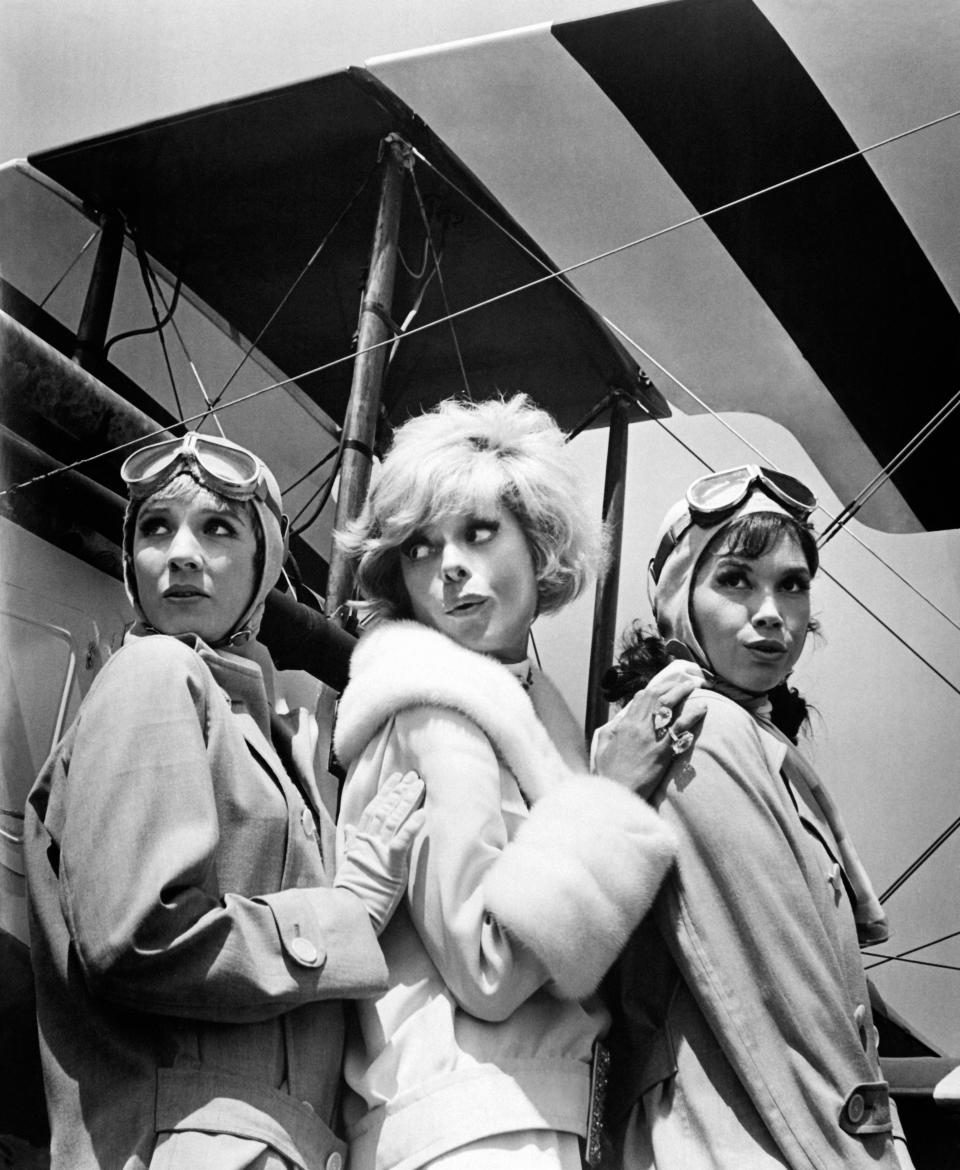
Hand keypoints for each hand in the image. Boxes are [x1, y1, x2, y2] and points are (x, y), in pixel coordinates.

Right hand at [335, 770, 424, 933]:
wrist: (350, 913)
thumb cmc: (351, 892)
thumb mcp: (347, 864)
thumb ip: (349, 844)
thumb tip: (347, 828)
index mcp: (359, 841)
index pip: (373, 809)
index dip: (385, 791)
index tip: (396, 777)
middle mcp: (368, 842)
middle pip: (385, 809)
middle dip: (399, 790)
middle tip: (413, 775)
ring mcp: (378, 852)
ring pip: (394, 819)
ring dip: (407, 801)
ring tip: (419, 785)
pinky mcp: (390, 865)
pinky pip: (402, 841)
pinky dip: (412, 826)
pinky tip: (423, 814)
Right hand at [592, 660, 707, 795]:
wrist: (618, 794)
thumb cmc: (609, 774)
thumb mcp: (602, 748)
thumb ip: (610, 731)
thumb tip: (618, 721)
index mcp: (624, 725)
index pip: (641, 698)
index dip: (655, 689)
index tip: (666, 686)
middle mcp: (638, 727)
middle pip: (656, 697)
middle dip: (672, 686)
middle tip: (685, 683)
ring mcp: (651, 738)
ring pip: (668, 706)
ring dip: (682, 693)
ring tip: (694, 687)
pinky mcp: (663, 752)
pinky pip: (680, 729)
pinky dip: (692, 716)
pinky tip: (703, 709)